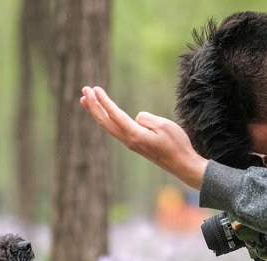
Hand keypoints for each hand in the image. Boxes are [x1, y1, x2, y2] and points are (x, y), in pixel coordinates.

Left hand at [80, 86, 209, 188]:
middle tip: (84, 90)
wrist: (182, 165)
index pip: (115, 115)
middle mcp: (129, 140)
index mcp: (135, 135)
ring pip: (108, 126)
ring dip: (96, 112)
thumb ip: (146, 119)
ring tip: (85, 100)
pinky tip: (103, 115)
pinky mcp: (135, 144)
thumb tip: (136, 119)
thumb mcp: (164, 126)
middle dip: (93, 105)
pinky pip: (115, 129)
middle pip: (105, 121)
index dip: (104, 102)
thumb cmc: (176, 144)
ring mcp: (131, 143)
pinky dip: (106, 119)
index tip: (95, 89)